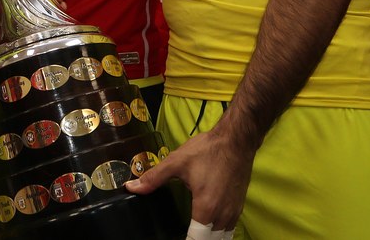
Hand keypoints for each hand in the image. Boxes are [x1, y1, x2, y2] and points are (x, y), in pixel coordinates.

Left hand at [124, 128, 254, 231]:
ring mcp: (233, 211)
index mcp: (206, 208)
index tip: (173, 238)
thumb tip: (131, 187)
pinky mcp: (238, 206)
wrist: (236, 140)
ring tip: (193, 233)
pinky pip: (229, 228)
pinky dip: (218, 232)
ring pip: (222, 237)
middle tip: (184, 235)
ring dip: (208, 237)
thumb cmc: (207, 150)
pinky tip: (208, 227)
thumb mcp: (176, 162)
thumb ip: (153, 178)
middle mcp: (222, 215)